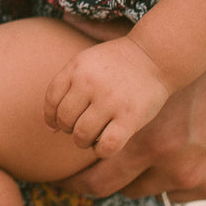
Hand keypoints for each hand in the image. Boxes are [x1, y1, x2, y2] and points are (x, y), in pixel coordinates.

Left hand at [44, 36, 171, 156]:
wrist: (155, 55)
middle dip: (70, 129)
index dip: (52, 116)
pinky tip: (107, 142)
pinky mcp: (130, 117)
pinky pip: (105, 147)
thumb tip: (50, 128)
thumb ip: (66, 87)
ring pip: (81, 136)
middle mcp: (90, 83)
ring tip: (95, 134)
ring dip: (84, 141)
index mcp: (77, 67)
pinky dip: (101, 150)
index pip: (51, 100)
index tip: (62, 121)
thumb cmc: (118, 63)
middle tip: (83, 125)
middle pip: (65, 120)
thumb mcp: (88, 61)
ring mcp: (110, 100)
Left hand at [60, 11, 205, 201]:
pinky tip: (195, 148)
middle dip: (110, 180)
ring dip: (153, 175)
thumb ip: (111, 45)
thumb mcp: (160, 56)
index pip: (96, 178)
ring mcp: (204, 183)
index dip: (79, 177)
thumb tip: (65, 13)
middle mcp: (173, 167)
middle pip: (123, 191)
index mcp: (148, 138)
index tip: (71, 170)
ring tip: (156, 149)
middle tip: (104, 167)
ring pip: (160, 191)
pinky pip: (195, 192)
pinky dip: (191, 175)